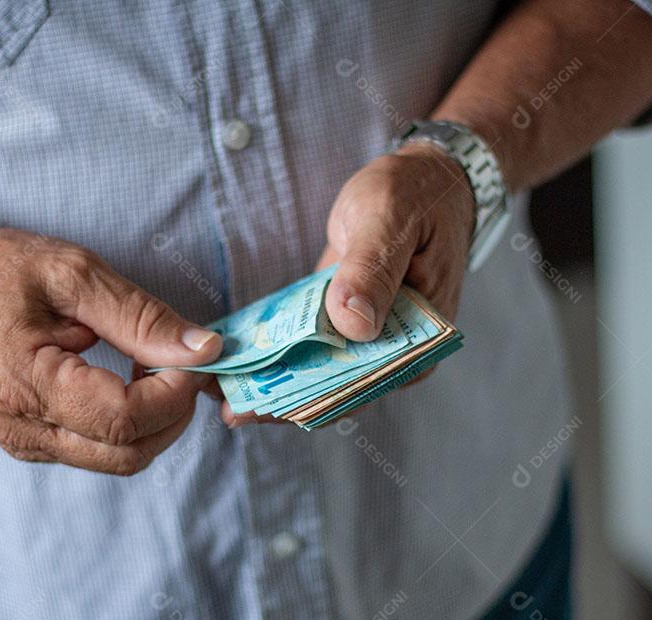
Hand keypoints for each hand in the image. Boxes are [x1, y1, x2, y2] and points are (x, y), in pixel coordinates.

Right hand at [0, 226, 221, 474]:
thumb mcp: (74, 273)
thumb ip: (141, 317)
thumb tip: (204, 350)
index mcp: (22, 382)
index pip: (123, 419)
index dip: (174, 393)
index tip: (194, 355)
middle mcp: (20, 428)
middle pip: (128, 453)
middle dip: (173, 411)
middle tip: (182, 360)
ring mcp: (24, 444)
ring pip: (121, 459)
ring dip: (156, 420)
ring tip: (152, 365)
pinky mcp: (33, 446)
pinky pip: (102, 451)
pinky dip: (133, 424)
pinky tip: (129, 379)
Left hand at [220, 143, 474, 426]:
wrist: (426, 178)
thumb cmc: (416, 195)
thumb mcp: (391, 222)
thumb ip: (372, 271)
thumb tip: (354, 324)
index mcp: (422, 340)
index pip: (366, 384)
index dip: (316, 400)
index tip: (268, 407)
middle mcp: (398, 351)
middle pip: (338, 388)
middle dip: (284, 400)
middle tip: (231, 410)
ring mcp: (371, 337)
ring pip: (321, 371)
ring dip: (276, 381)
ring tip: (226, 391)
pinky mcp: (347, 320)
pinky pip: (312, 343)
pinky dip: (281, 351)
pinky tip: (243, 359)